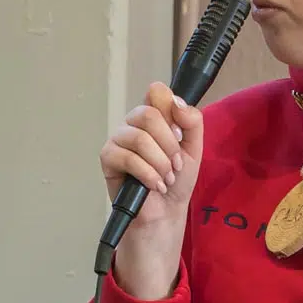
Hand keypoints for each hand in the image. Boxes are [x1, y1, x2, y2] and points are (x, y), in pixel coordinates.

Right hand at [100, 81, 203, 220]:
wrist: (166, 211)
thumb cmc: (177, 179)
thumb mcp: (194, 148)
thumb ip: (192, 122)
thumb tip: (177, 103)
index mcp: (154, 116)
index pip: (156, 92)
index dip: (170, 110)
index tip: (180, 135)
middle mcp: (133, 123)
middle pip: (148, 115)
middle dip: (168, 145)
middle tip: (175, 165)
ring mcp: (118, 139)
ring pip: (139, 138)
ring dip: (160, 163)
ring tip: (166, 179)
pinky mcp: (108, 158)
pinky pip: (128, 158)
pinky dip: (147, 174)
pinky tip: (154, 185)